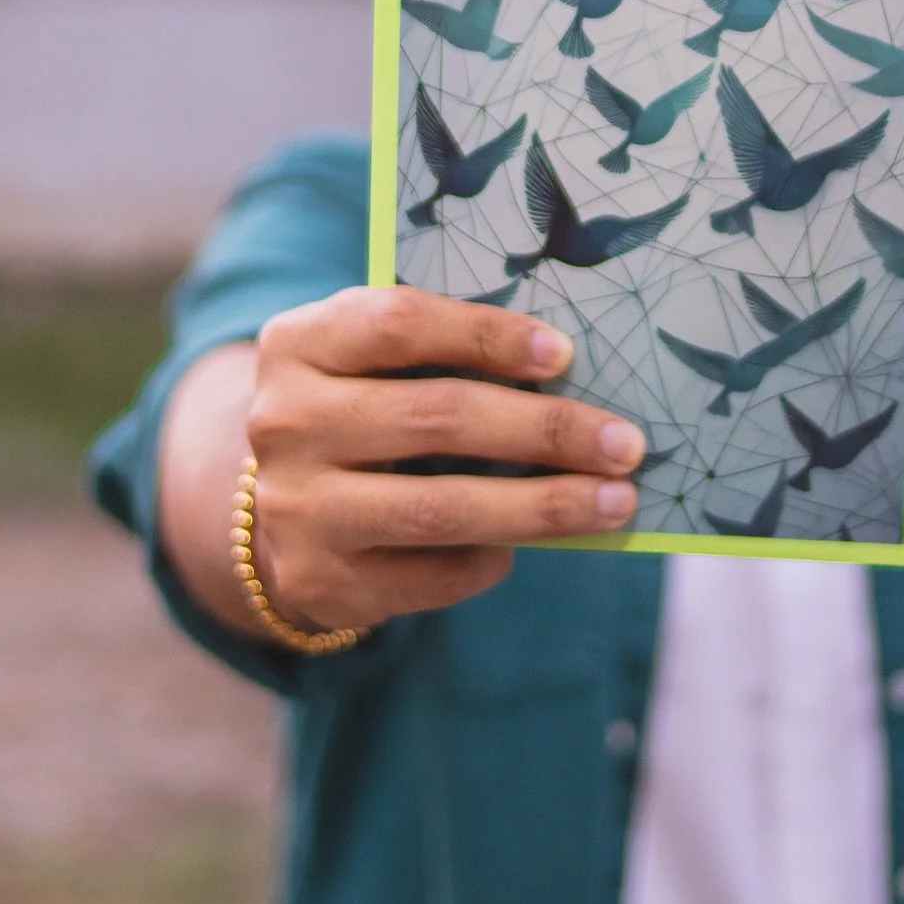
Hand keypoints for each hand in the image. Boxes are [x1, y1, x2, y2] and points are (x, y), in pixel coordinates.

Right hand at [244, 286, 644, 634]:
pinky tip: (520, 545)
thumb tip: (569, 368)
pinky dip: (489, 558)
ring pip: (441, 507)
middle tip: (623, 444)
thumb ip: (445, 350)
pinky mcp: (317, 580)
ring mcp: (296, 507)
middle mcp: (284, 422)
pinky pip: (431, 573)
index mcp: (300, 343)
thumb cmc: (364, 407)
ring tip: (614, 502)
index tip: (563, 354)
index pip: (398, 324)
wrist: (280, 505)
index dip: (486, 335)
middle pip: (436, 417)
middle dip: (545, 430)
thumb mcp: (376, 360)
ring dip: (543, 506)